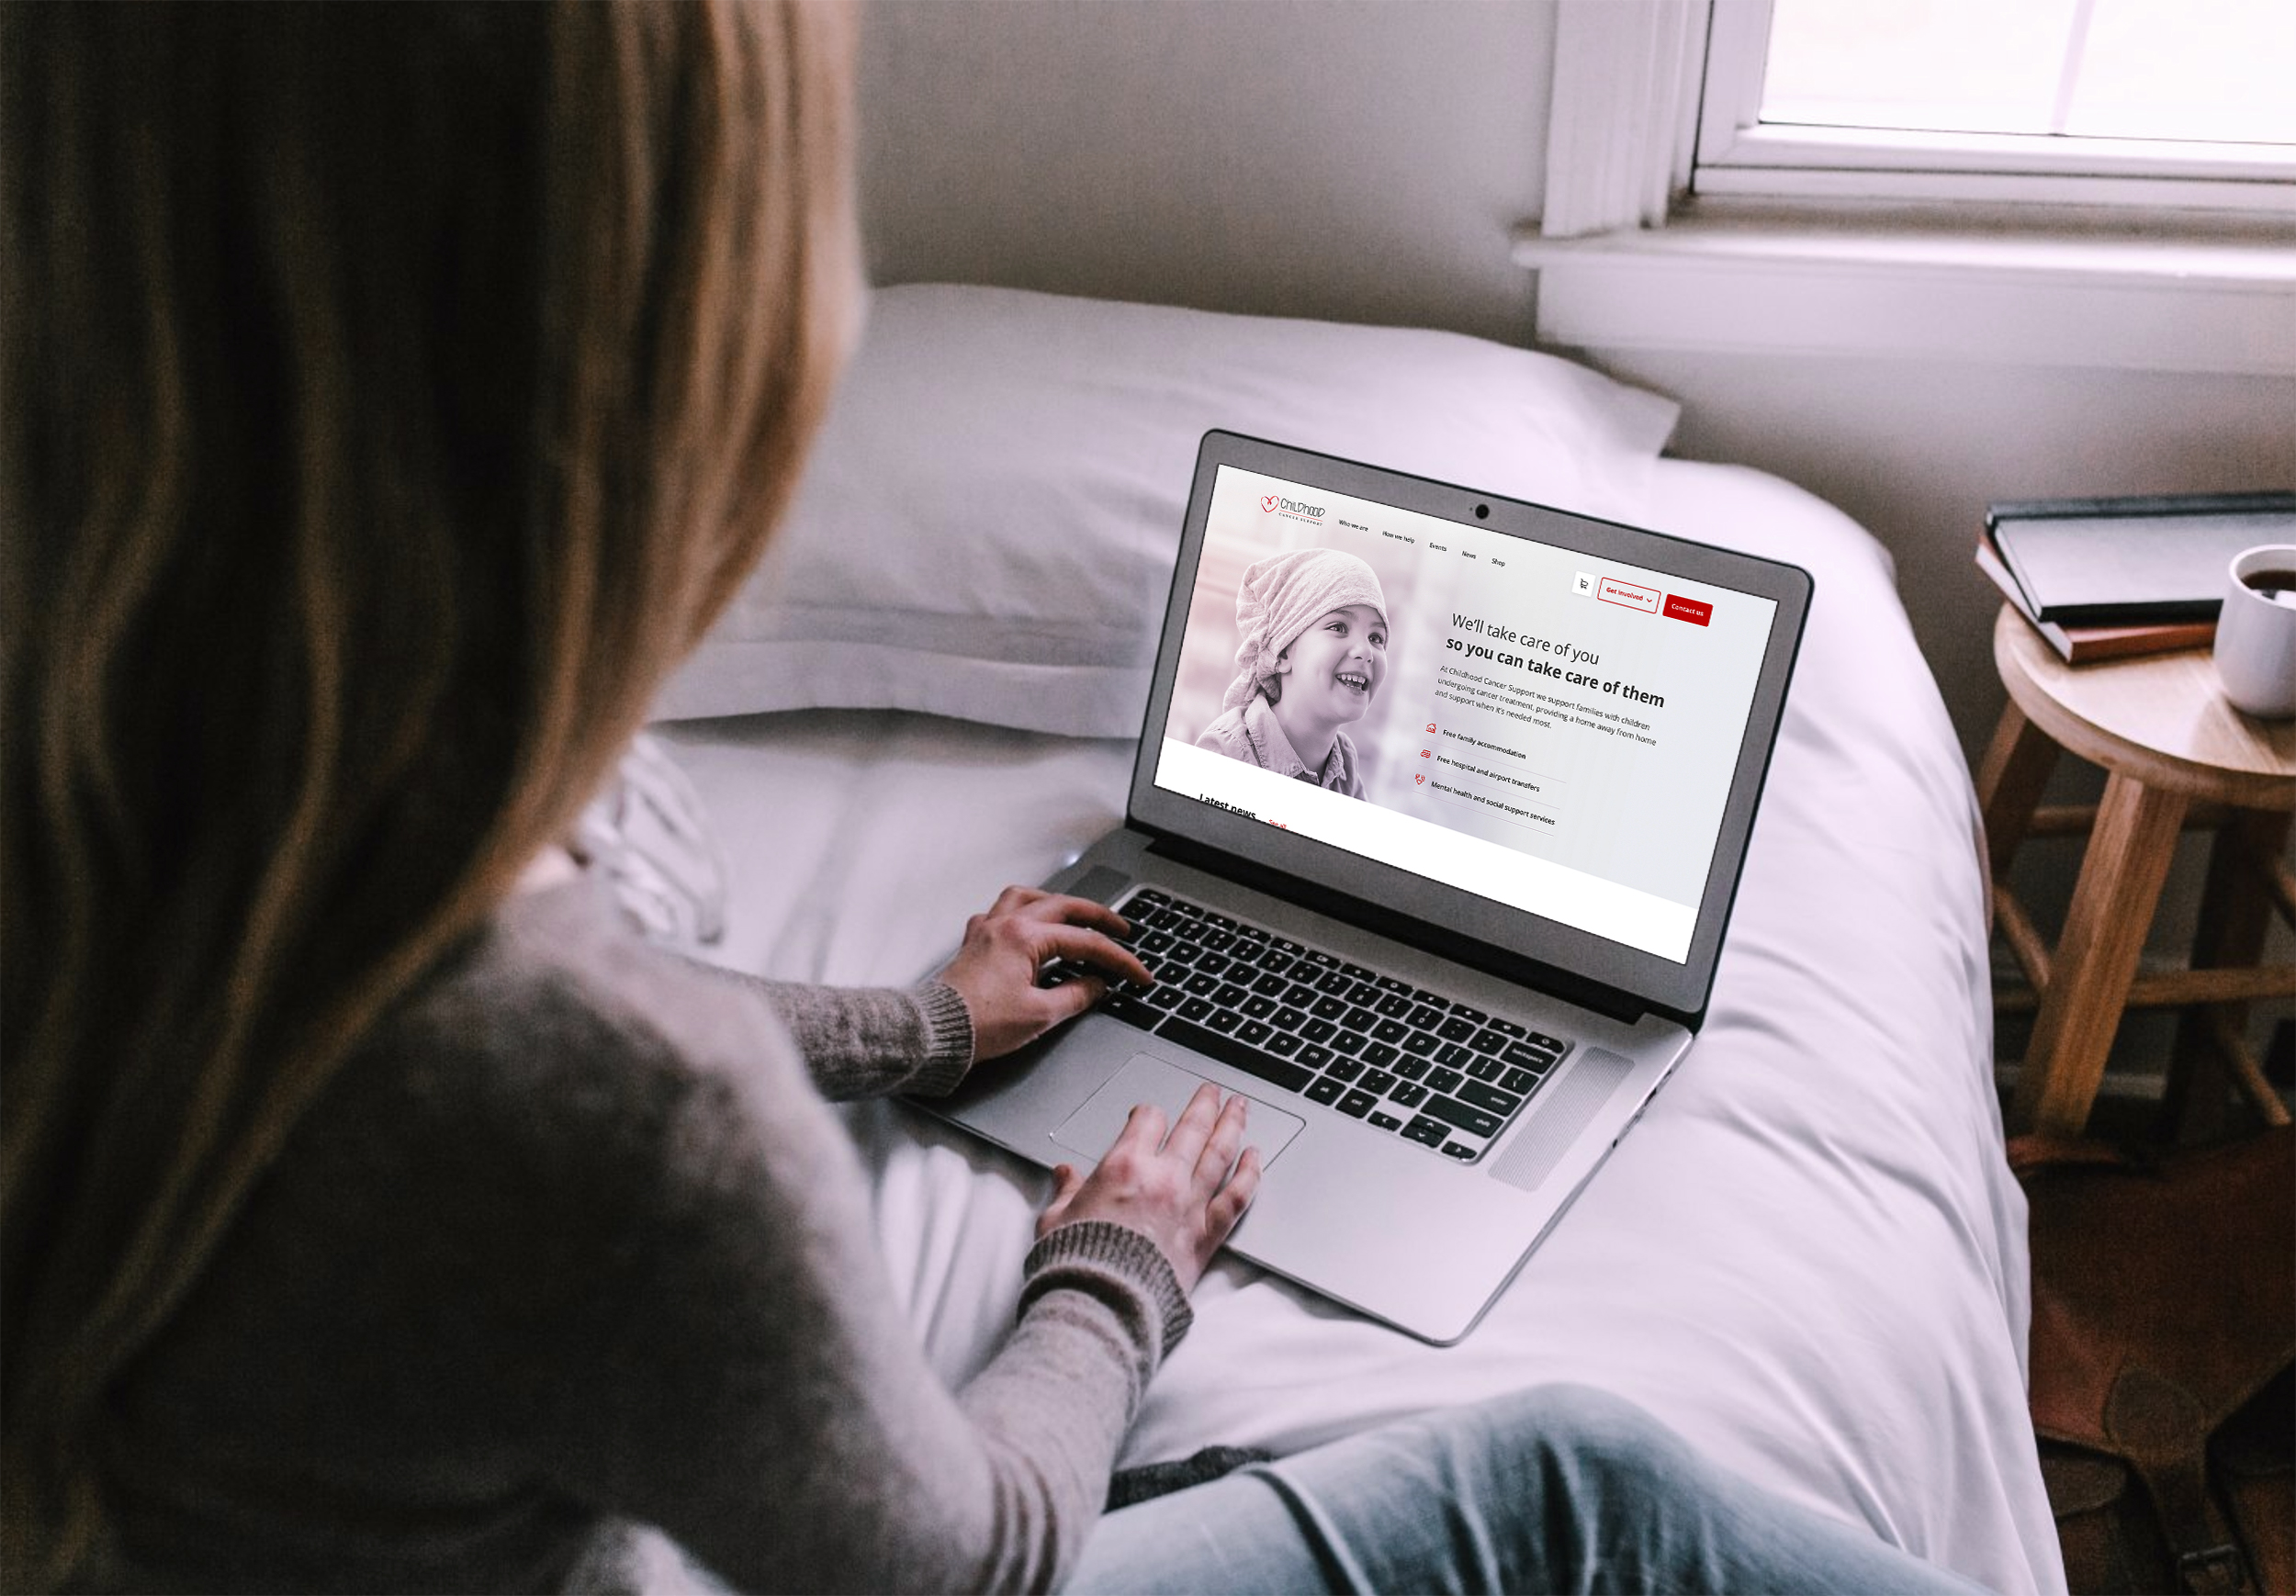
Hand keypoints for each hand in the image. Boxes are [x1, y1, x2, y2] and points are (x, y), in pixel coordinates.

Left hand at [936, 886, 1155, 1061]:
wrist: (935, 1033)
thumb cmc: (978, 1024)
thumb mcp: (1040, 1015)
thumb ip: (1076, 995)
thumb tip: (1096, 986)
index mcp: (1025, 938)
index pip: (1085, 943)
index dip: (1119, 959)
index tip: (1137, 973)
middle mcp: (1005, 925)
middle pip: (1063, 907)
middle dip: (1097, 917)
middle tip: (1121, 928)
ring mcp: (987, 930)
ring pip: (1028, 897)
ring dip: (1056, 903)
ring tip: (1075, 913)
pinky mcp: (974, 943)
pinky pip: (1001, 911)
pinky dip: (1021, 912)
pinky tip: (1028, 924)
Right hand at [1037, 1084, 1261, 1292]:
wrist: (1104, 1305)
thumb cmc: (1078, 1264)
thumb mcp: (1056, 1219)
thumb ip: (1066, 1192)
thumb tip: (1064, 1175)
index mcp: (1123, 1167)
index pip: (1147, 1120)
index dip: (1148, 1113)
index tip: (1148, 1115)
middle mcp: (1162, 1178)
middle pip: (1192, 1127)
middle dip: (1204, 1104)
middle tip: (1212, 1091)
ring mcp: (1189, 1204)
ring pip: (1219, 1152)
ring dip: (1232, 1124)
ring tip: (1240, 1107)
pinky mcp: (1207, 1235)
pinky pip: (1236, 1196)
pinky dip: (1249, 1174)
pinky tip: (1255, 1157)